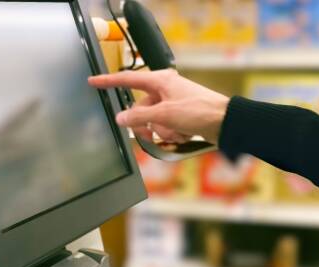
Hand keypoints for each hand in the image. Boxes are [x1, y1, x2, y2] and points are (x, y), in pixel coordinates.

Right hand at [88, 69, 228, 143]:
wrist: (225, 122)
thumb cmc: (198, 110)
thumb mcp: (164, 114)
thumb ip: (139, 117)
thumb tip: (121, 118)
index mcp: (160, 81)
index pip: (127, 79)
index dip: (108, 82)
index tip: (93, 81)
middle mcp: (164, 89)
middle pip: (140, 109)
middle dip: (146, 124)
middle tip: (152, 133)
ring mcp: (172, 103)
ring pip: (152, 121)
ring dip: (162, 131)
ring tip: (177, 133)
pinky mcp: (180, 116)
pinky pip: (165, 127)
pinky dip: (172, 134)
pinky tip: (184, 135)